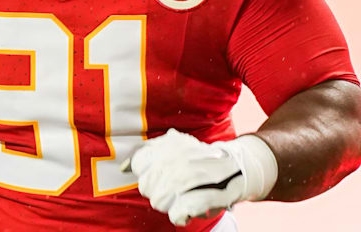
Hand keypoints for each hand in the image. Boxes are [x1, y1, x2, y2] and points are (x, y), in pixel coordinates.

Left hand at [125, 129, 277, 225]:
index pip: (138, 163)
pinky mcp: (199, 197)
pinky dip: (181, 216)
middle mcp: (175, 159)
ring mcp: (186, 179)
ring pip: (158, 202)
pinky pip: (175, 215)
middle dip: (159, 191)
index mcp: (168, 144)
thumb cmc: (201, 159)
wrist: (237, 168)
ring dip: (171, 203)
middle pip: (145, 187)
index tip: (162, 175)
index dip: (148, 173)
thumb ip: (150, 151)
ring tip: (186, 195)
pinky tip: (190, 209)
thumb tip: (124, 167)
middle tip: (178, 186)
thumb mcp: (176, 144)